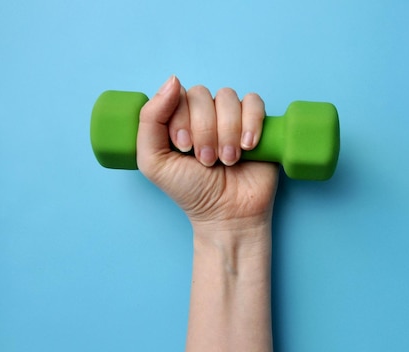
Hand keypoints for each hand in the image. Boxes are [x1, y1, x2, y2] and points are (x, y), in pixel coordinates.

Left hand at [136, 76, 278, 231]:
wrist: (227, 214)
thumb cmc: (190, 191)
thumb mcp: (154, 161)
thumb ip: (150, 121)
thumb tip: (173, 80)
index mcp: (178, 118)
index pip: (178, 95)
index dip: (182, 119)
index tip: (184, 148)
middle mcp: (205, 114)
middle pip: (203, 95)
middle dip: (204, 130)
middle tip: (207, 161)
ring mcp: (232, 118)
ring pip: (228, 98)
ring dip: (227, 132)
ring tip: (228, 160)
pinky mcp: (258, 125)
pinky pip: (254, 103)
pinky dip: (251, 123)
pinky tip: (248, 147)